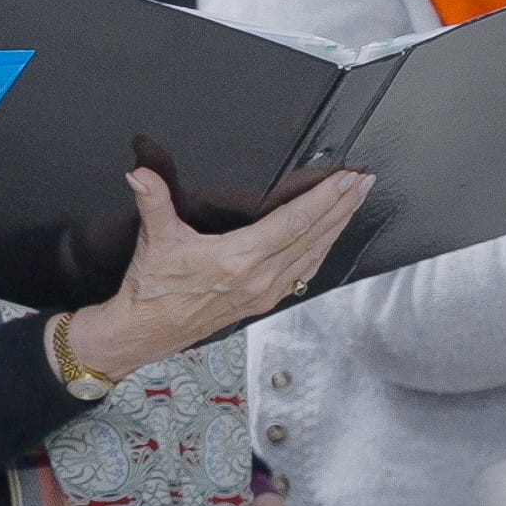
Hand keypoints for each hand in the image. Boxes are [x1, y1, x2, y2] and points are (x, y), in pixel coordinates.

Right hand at [63, 169, 372, 380]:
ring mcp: (263, 293)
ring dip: (337, 228)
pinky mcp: (261, 302)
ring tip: (354, 205)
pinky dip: (321, 253)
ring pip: (313, 256)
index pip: (295, 222)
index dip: (325, 199)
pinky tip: (328, 242)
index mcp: (239, 259)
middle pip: (314, 237)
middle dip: (343, 207)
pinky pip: (302, 274)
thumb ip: (152, 199)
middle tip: (365, 183)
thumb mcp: (153, 240)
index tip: (346, 179)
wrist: (143, 333)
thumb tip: (140, 173)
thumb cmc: (151, 291)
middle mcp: (258, 278)